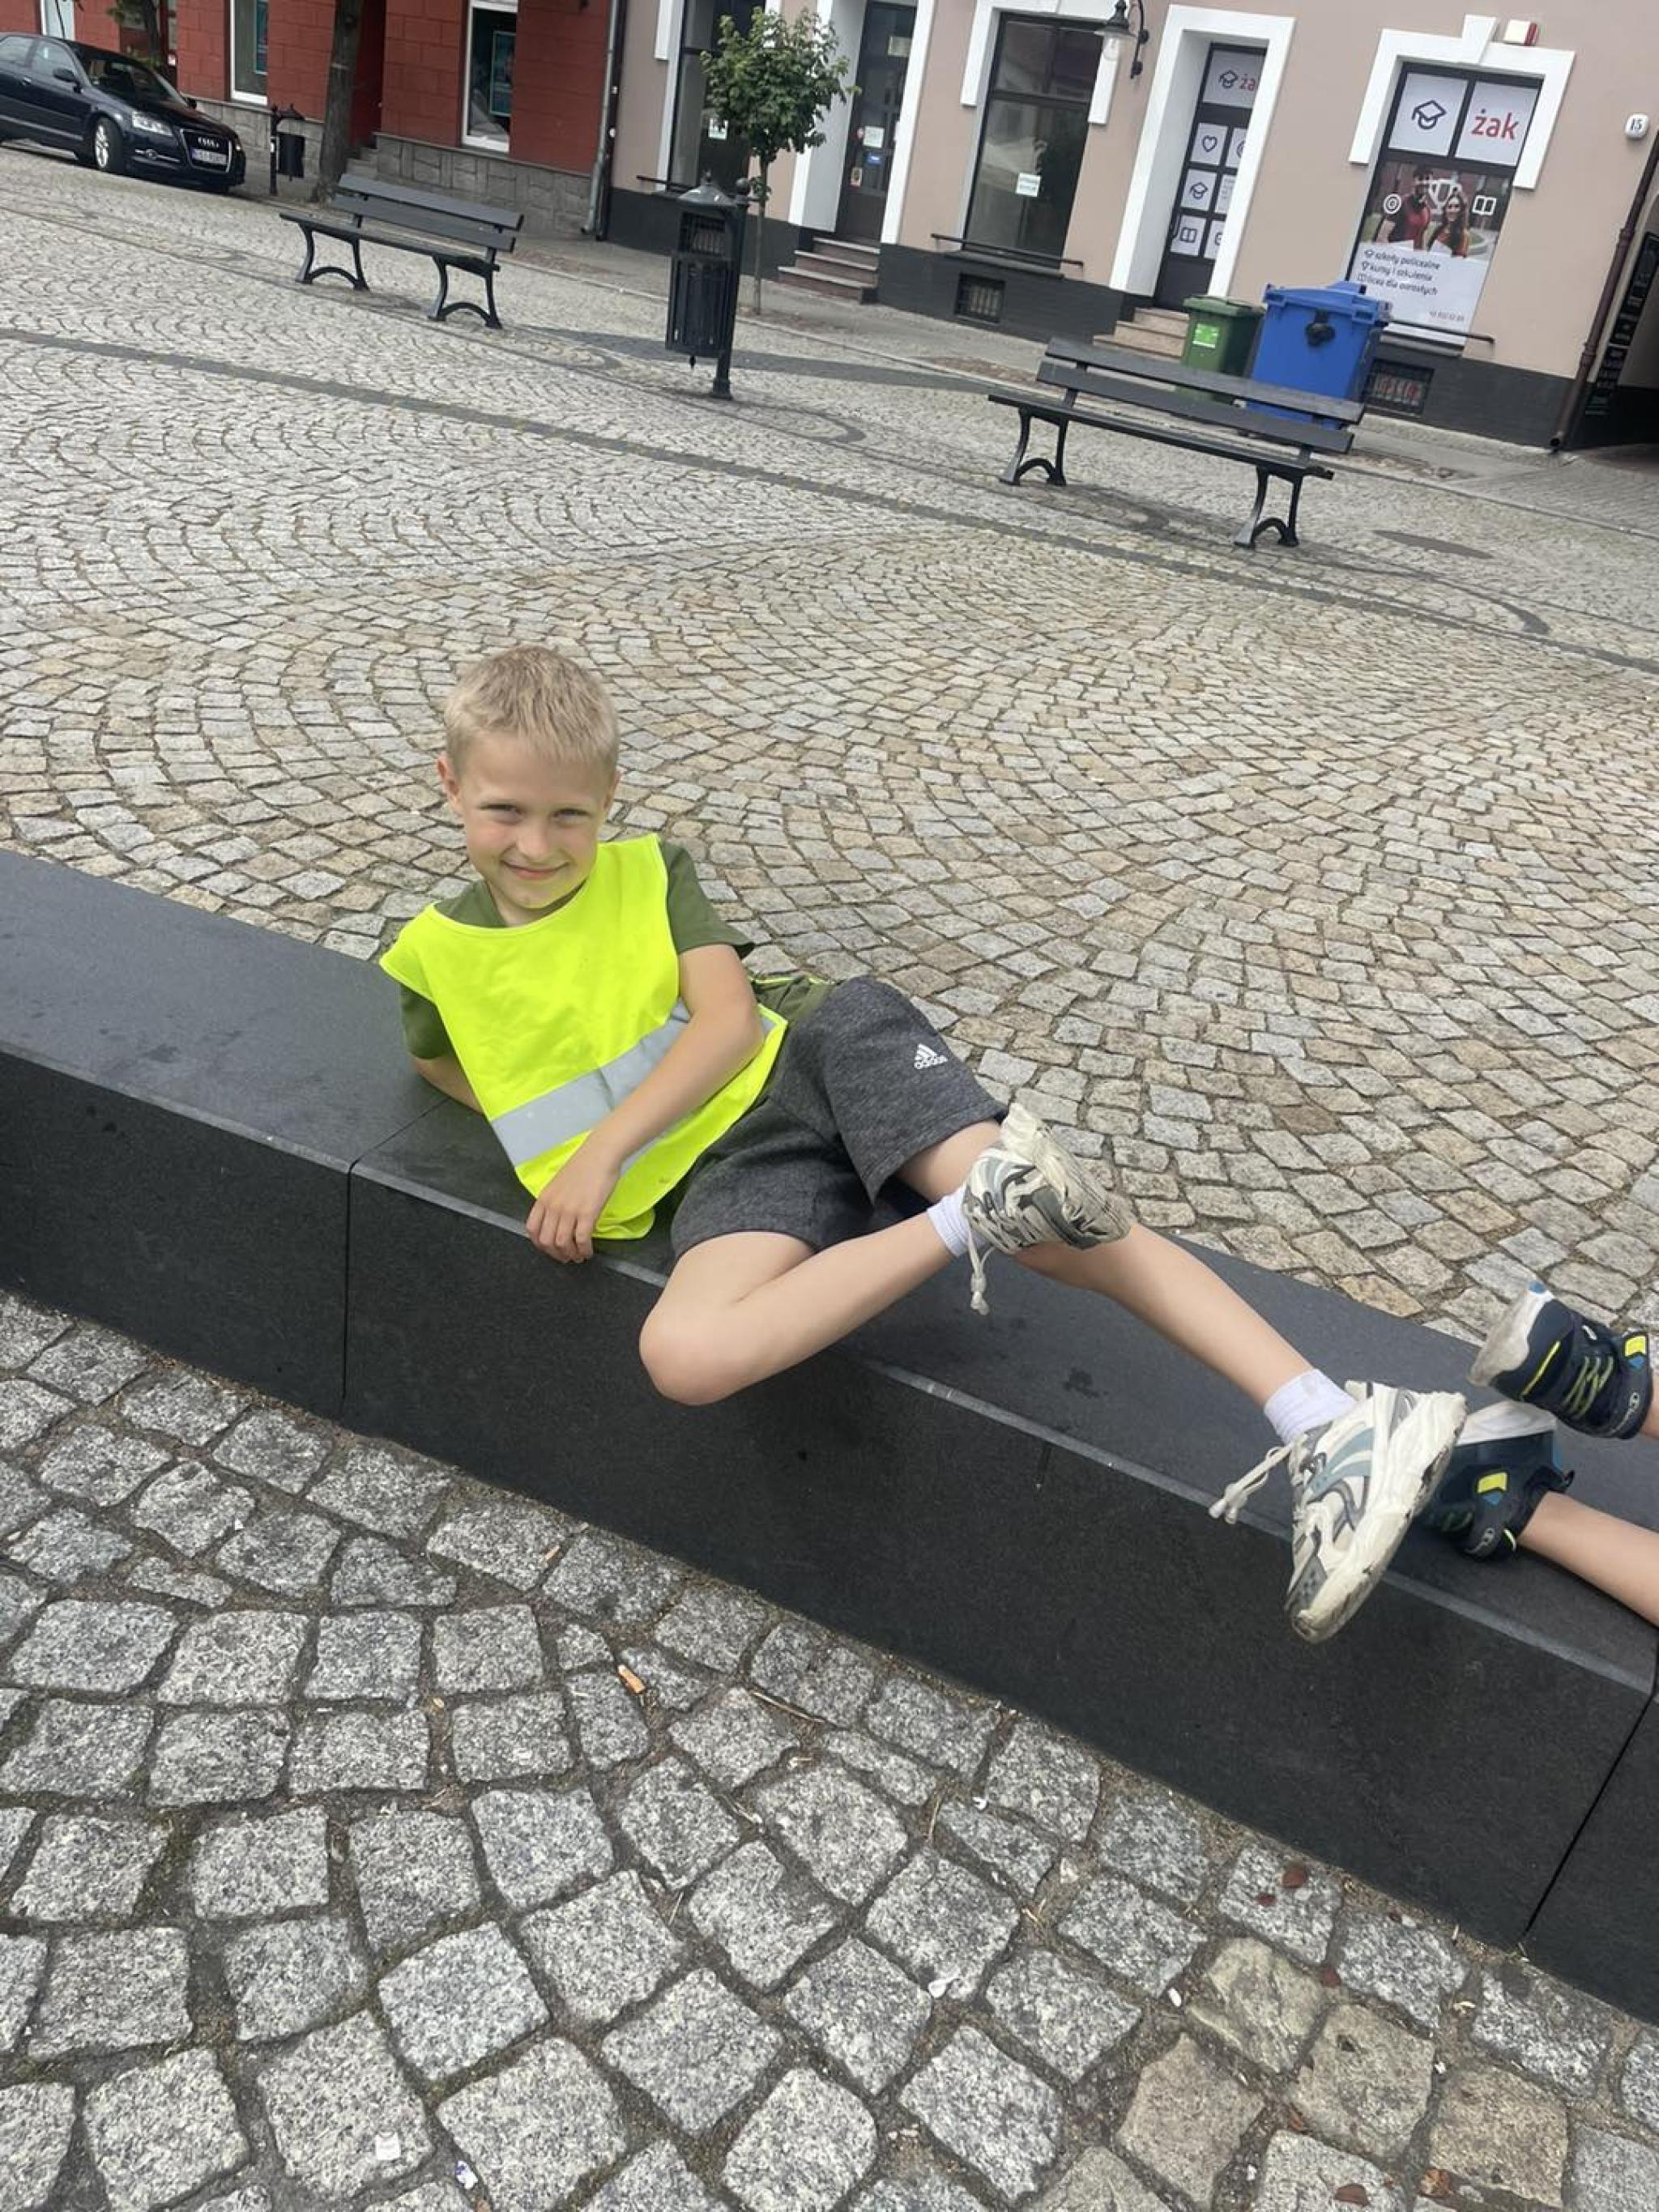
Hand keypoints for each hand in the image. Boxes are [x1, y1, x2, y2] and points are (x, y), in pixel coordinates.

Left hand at [526, 1144, 620, 1263]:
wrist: (599, 1155)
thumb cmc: (583, 1166)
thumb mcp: (559, 1184)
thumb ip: (554, 1203)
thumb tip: (558, 1222)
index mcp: (544, 1199)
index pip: (532, 1229)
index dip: (540, 1245)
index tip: (550, 1249)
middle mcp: (553, 1206)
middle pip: (546, 1241)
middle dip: (556, 1254)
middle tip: (566, 1257)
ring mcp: (569, 1210)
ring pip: (563, 1244)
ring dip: (571, 1255)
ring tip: (579, 1256)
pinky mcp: (587, 1212)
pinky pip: (582, 1240)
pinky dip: (585, 1250)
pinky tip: (589, 1251)